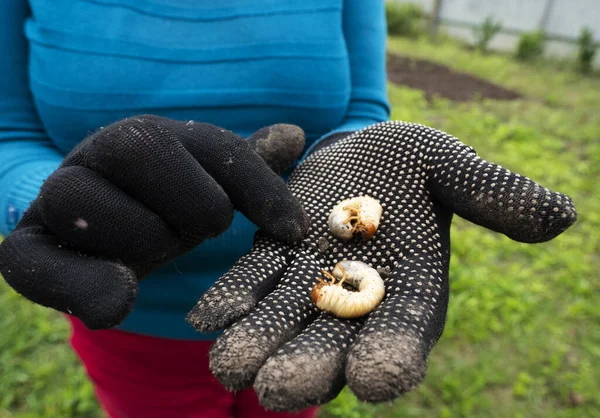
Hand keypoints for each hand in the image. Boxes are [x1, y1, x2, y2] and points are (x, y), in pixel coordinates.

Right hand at [0, 115, 308, 329]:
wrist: (100, 234)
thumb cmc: (168, 209)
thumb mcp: (210, 188)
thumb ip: (247, 169)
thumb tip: (295, 136)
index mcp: (153, 135)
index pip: (218, 147)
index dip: (260, 189)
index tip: (292, 231)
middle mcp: (99, 152)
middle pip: (142, 147)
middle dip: (190, 207)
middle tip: (192, 234)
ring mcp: (57, 197)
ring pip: (82, 199)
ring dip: (138, 240)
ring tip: (151, 252)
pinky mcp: (27, 247)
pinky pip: (35, 265)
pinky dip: (83, 287)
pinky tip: (119, 297)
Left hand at [187, 121, 576, 410]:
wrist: (360, 153)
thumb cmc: (412, 163)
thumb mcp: (451, 167)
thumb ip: (492, 193)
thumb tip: (559, 215)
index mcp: (409, 291)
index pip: (406, 334)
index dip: (395, 355)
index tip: (382, 378)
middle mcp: (357, 303)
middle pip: (333, 346)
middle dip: (309, 368)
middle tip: (281, 391)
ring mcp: (309, 287)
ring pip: (282, 324)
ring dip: (256, 345)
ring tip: (230, 365)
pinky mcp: (272, 264)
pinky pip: (250, 285)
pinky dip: (230, 300)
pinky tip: (207, 316)